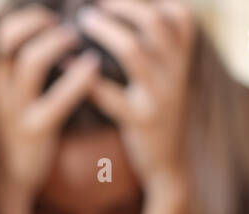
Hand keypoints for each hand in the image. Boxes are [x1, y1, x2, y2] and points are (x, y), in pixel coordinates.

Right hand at [0, 6, 102, 197]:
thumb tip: (52, 36)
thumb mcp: (13, 96)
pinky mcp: (35, 130)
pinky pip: (55, 100)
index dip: (28, 18)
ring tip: (77, 39)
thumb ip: (24, 68)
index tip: (52, 16)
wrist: (7, 179)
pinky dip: (76, 80)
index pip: (4, 34)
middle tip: (66, 24)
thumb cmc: (19, 129)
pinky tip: (93, 67)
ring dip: (57, 43)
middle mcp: (1, 90)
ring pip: (30, 63)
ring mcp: (16, 110)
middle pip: (10, 39)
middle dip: (39, 22)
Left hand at [79, 0, 195, 191]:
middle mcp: (176, 72)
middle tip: (92, 7)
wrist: (168, 162)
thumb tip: (130, 12)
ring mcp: (160, 96)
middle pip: (154, 22)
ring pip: (134, 50)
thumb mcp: (169, 77)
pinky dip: (84, 76)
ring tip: (83, 21)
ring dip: (104, 31)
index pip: (177, 14)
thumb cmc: (159, 112)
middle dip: (122, 5)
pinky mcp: (140, 119)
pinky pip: (109, 93)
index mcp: (183, 59)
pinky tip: (65, 63)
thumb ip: (160, 48)